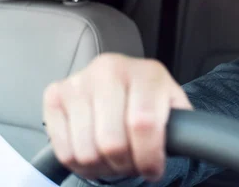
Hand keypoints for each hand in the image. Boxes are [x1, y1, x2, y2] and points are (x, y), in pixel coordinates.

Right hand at [43, 54, 192, 181]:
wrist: (122, 80)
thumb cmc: (150, 98)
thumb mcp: (172, 105)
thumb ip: (180, 124)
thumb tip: (184, 144)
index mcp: (145, 72)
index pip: (143, 123)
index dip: (148, 156)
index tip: (153, 169)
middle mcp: (109, 70)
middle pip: (113, 142)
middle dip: (126, 165)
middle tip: (133, 165)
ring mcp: (79, 82)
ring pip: (87, 151)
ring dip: (103, 167)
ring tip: (116, 159)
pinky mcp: (54, 97)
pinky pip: (65, 150)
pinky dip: (82, 164)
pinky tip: (95, 153)